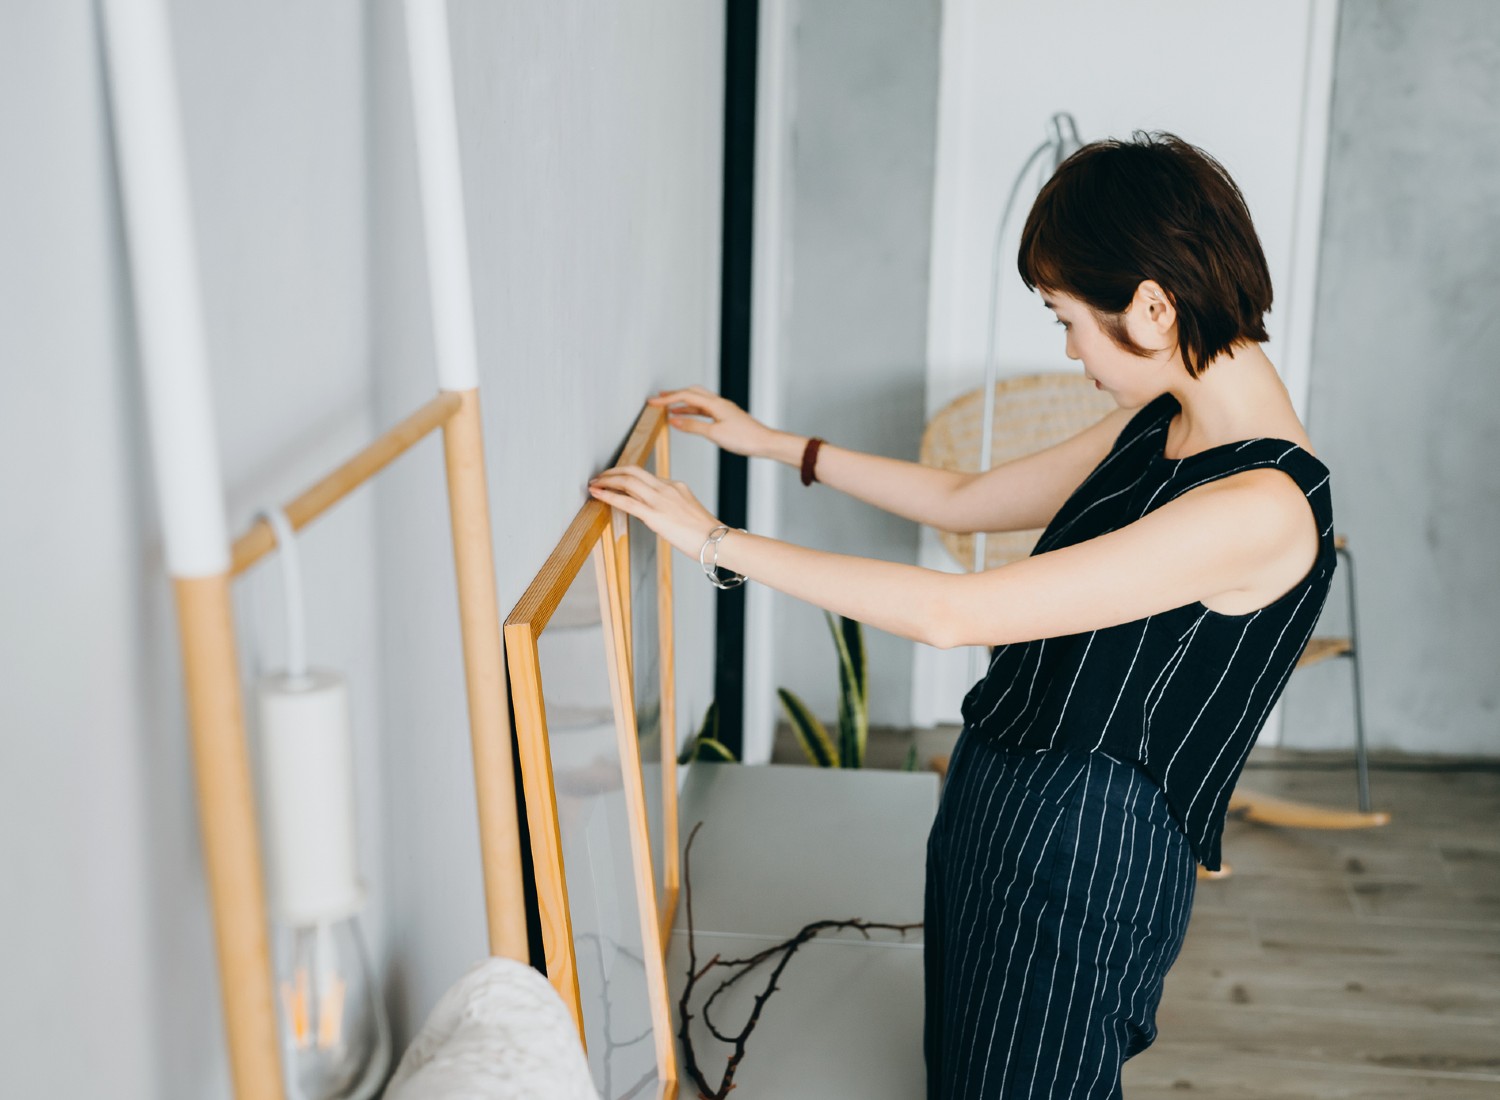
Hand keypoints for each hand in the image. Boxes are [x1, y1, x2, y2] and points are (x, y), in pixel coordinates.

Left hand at [587, 464, 722, 558]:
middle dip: (613, 472)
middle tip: (600, 477)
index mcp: (676, 486)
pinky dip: (608, 495)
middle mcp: (667, 488)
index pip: (645, 477)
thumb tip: (648, 514)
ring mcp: (660, 500)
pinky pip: (625, 501)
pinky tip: (597, 494)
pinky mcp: (654, 515)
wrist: (717, 540)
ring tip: (594, 484)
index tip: (615, 480)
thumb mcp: (687, 512)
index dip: (626, 477)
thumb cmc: (706, 534)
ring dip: (607, 480)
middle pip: (633, 470)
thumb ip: (668, 508)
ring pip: (627, 480)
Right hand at [647, 385, 777, 457]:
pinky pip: (704, 410)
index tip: (652, 402)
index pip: (685, 397)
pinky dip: (692, 411)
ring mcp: (722, 409)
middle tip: (658, 399)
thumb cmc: (744, 438)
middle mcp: (718, 403)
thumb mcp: (714, 434)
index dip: (667, 399)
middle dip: (673, 395)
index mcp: (714, 404)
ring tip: (668, 408)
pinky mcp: (725, 416)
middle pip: (691, 393)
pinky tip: (686, 418)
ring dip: (682, 403)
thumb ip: (692, 426)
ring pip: (697, 401)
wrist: (764, 442)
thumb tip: (674, 421)